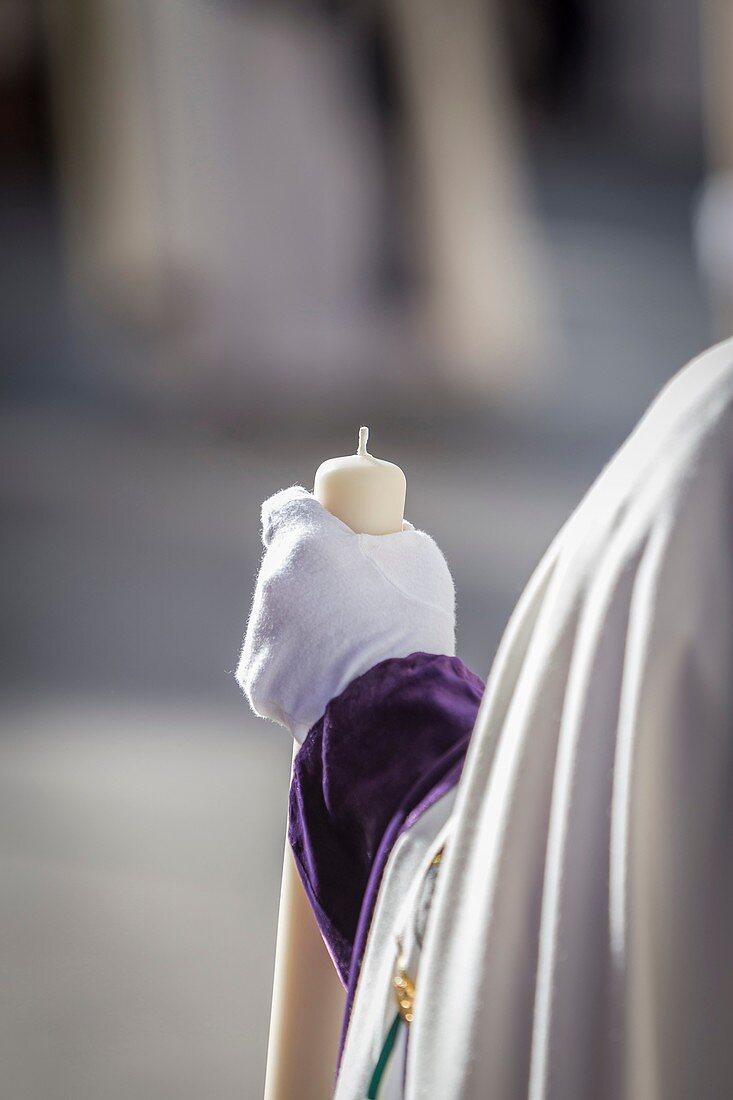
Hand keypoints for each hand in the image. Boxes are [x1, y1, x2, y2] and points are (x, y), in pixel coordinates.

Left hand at [237, 486, 455, 740]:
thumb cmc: (411, 628)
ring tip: (349, 651)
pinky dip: (298, 669)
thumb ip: (388, 540)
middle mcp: (270, 581)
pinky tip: (331, 681)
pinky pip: (276, 663)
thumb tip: (380, 544)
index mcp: (304, 542)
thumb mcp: (419, 559)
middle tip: (353, 601)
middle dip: (313, 579)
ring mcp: (259, 633)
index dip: (308, 519)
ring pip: (280, 617)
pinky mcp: (256, 678)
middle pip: (285, 568)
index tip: (330, 535)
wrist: (393, 710)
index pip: (285, 509)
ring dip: (305, 626)